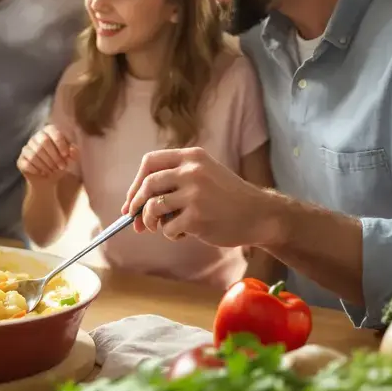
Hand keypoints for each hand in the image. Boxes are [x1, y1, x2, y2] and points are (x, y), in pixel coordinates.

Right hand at [17, 125, 77, 181]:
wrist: (49, 179)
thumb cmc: (60, 164)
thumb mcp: (70, 158)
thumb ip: (74, 152)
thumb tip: (73, 150)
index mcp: (49, 131)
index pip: (53, 132)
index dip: (60, 143)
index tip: (66, 155)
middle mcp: (36, 137)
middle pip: (43, 142)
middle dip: (54, 156)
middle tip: (61, 166)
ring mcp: (26, 148)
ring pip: (35, 154)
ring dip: (47, 165)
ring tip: (52, 170)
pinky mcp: (21, 160)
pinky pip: (27, 164)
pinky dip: (37, 170)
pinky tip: (42, 172)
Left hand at [121, 147, 276, 246]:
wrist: (260, 215)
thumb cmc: (228, 198)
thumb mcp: (205, 174)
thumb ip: (175, 180)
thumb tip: (135, 203)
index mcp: (192, 157)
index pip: (149, 162)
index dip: (136, 182)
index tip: (132, 200)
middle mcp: (192, 171)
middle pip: (148, 184)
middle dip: (136, 204)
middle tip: (135, 220)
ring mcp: (194, 194)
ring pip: (153, 207)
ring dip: (151, 222)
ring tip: (162, 227)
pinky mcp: (197, 217)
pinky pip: (168, 227)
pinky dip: (171, 234)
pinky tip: (184, 233)